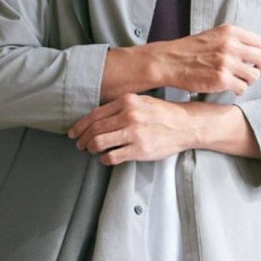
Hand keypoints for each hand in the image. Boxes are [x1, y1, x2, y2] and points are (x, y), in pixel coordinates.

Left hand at [68, 93, 194, 164]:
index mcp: (126, 102)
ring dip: (91, 149)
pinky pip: (113, 156)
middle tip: (80, 145)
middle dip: (83, 139)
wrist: (185, 125)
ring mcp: (134, 133)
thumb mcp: (141, 102)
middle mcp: (128, 116)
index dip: (80, 125)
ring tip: (91, 151)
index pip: (95, 115)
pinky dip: (104, 159)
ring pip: (99, 142)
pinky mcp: (139, 149)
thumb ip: (120, 108)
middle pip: (94, 129)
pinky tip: (105, 158)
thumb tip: (98, 119)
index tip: (74, 132)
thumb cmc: (163, 114)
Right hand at [154, 23, 260, 94]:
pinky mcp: (221, 79)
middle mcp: (231, 45)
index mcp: (230, 32)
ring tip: (238, 80)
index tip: (255, 60)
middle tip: (251, 73)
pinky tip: (230, 87)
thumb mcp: (217, 35)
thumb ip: (240, 38)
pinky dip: (239, 90)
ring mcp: (226, 63)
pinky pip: (242, 88)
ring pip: (254, 76)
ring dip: (249, 81)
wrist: (170, 61)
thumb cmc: (192, 49)